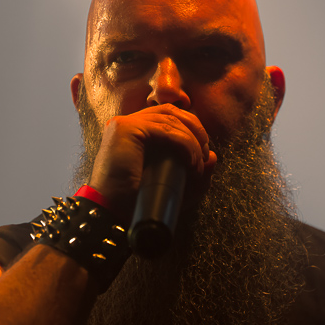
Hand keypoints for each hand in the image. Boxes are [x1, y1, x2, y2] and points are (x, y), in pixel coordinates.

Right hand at [88, 104, 216, 220]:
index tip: (202, 153)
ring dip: (191, 141)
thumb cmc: (137, 203)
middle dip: (195, 129)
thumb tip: (213, 156)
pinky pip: (165, 130)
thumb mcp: (173, 186)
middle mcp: (127, 123)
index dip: (190, 128)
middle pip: (171, 111)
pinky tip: (191, 161)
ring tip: (198, 164)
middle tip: (204, 153)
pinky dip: (184, 144)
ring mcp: (125, 124)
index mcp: (133, 131)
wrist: (111, 213)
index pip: (167, 116)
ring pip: (171, 120)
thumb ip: (194, 172)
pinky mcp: (126, 129)